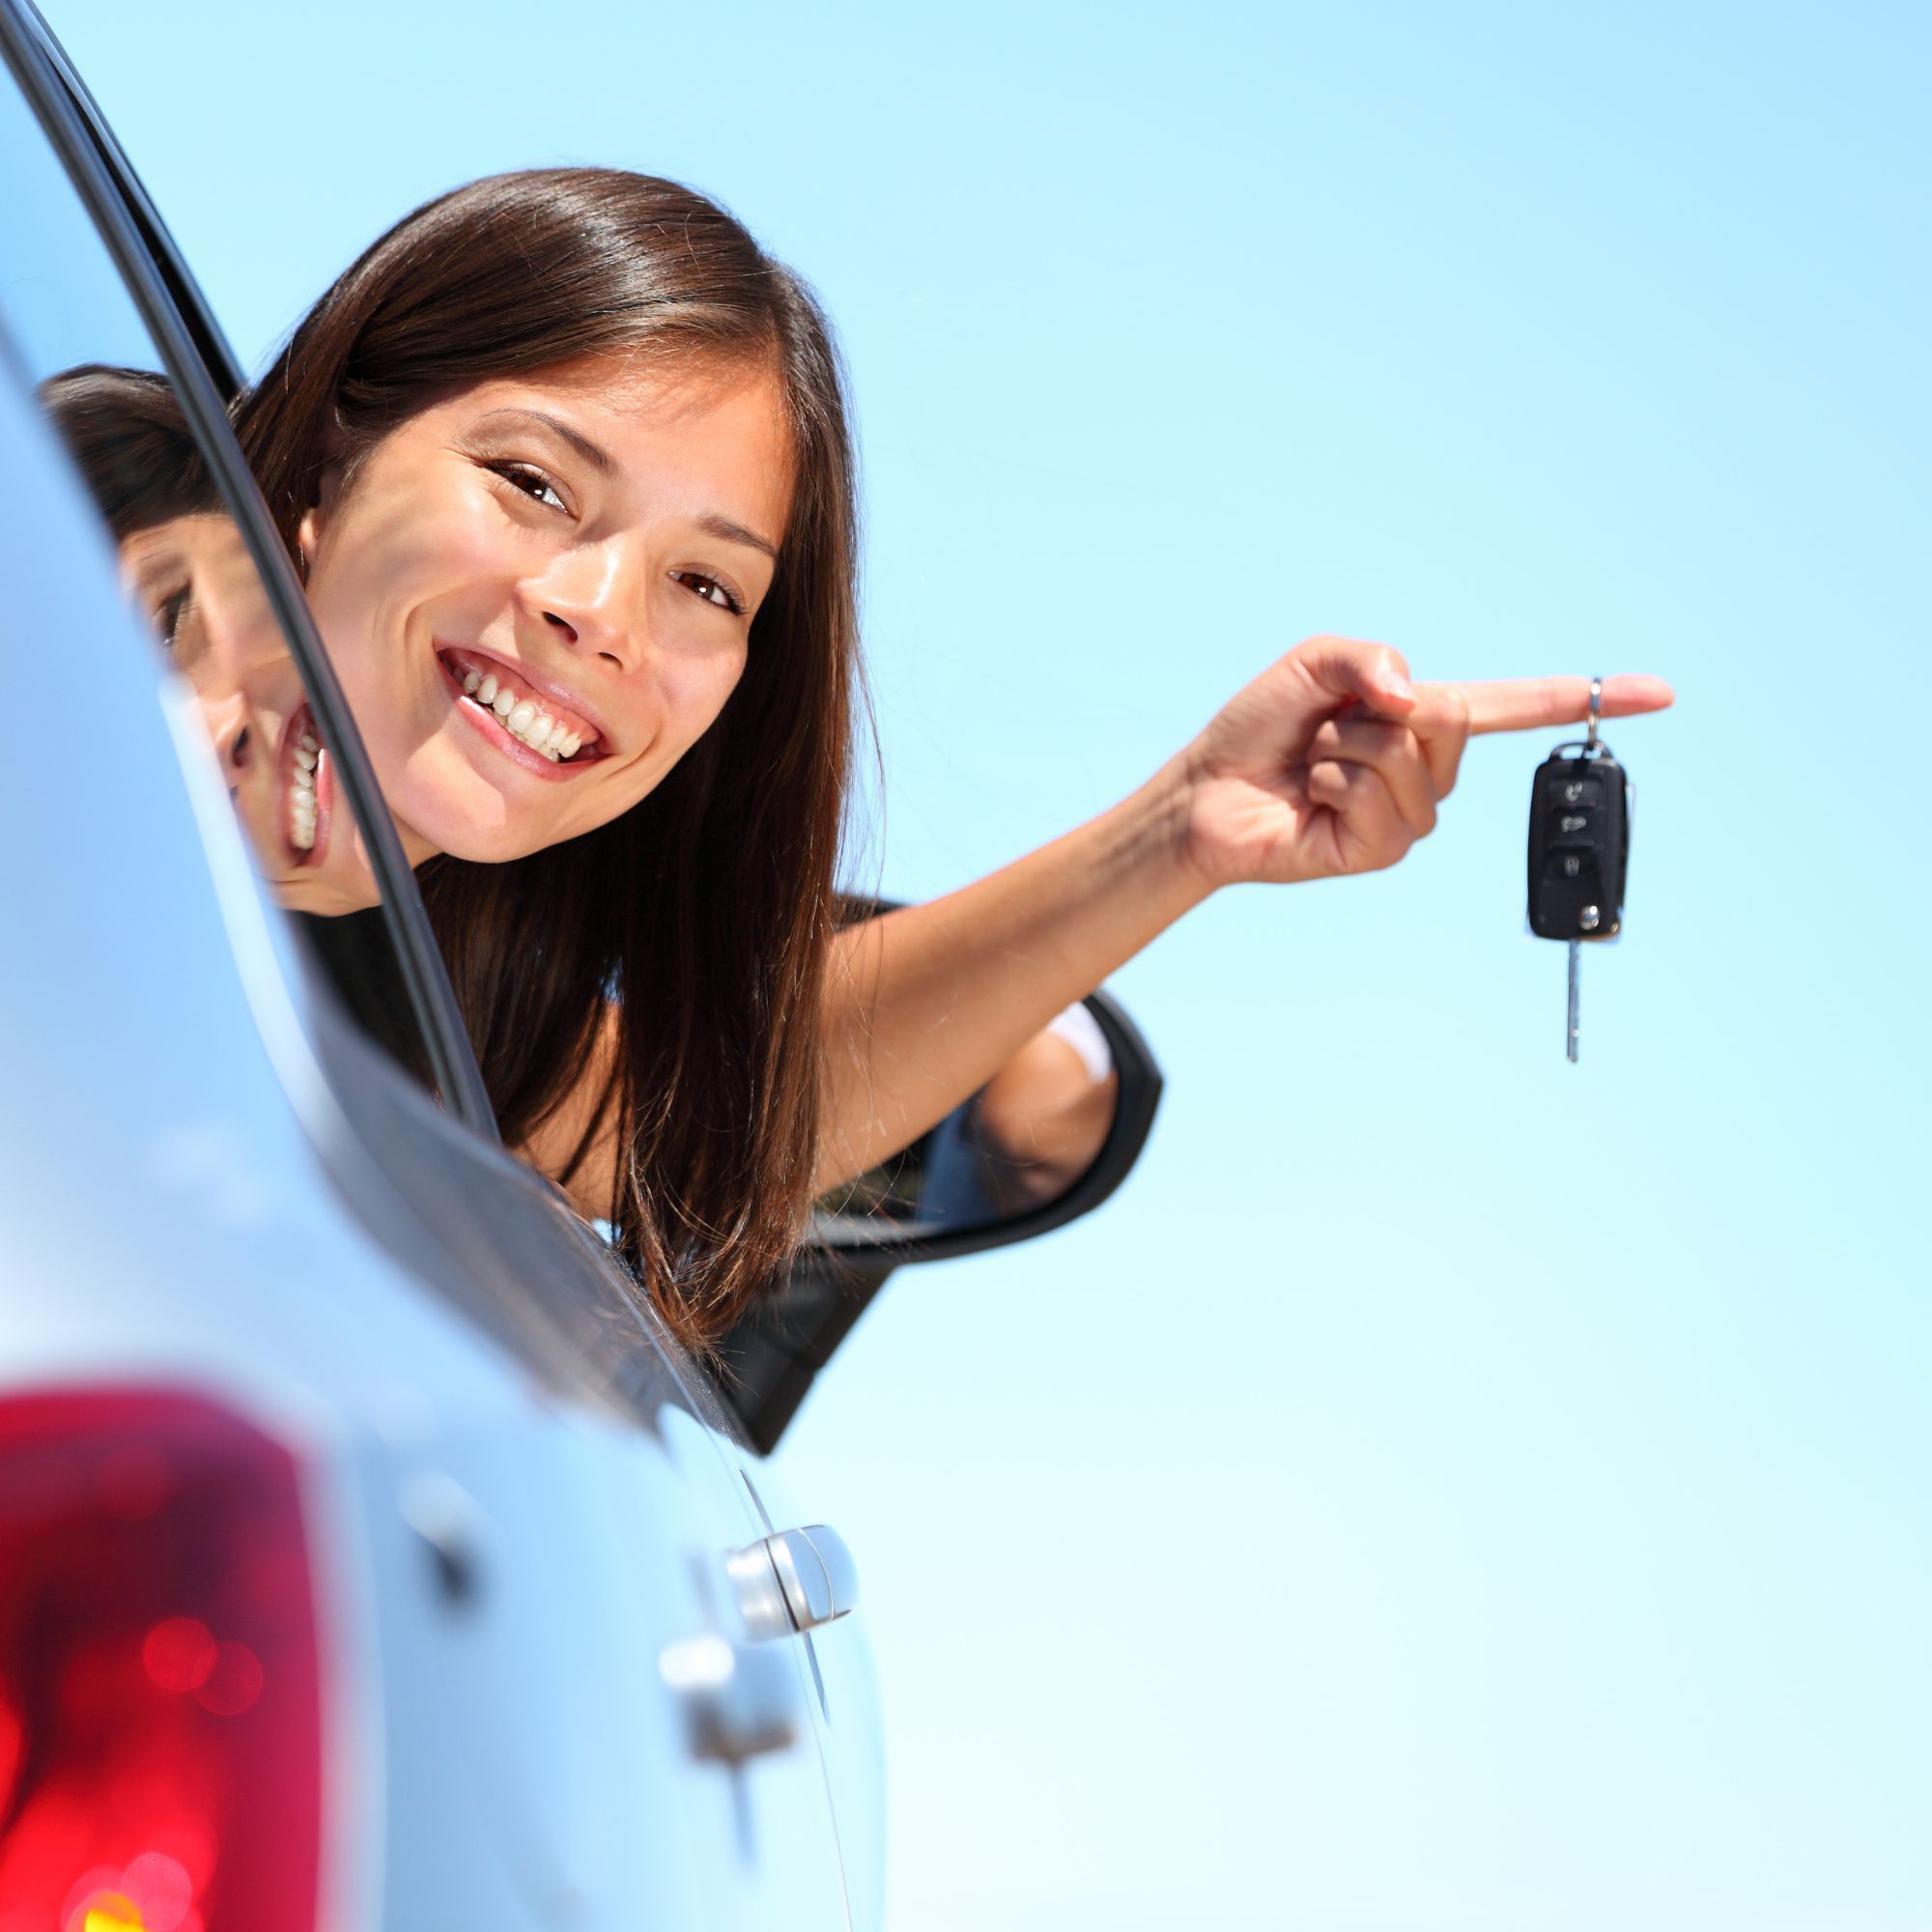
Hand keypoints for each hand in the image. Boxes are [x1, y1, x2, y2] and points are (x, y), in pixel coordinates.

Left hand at [1173, 635, 1673, 889]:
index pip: (1519, 706)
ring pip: (1408, 758)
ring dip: (1345, 746)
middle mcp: (1429, 768)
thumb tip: (1416, 702)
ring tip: (1315, 761)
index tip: (1659, 693)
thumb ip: (1371, 658)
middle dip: (1380, 708)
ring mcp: (1409, 814)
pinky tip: (1313, 797)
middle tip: (1329, 725)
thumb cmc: (1261, 726)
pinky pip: (1378, 798)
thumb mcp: (1314, 662)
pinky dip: (1334, 782)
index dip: (1588, 697)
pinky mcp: (1381, 849)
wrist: (1209, 791)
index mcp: (1426, 717)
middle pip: (1455, 718)